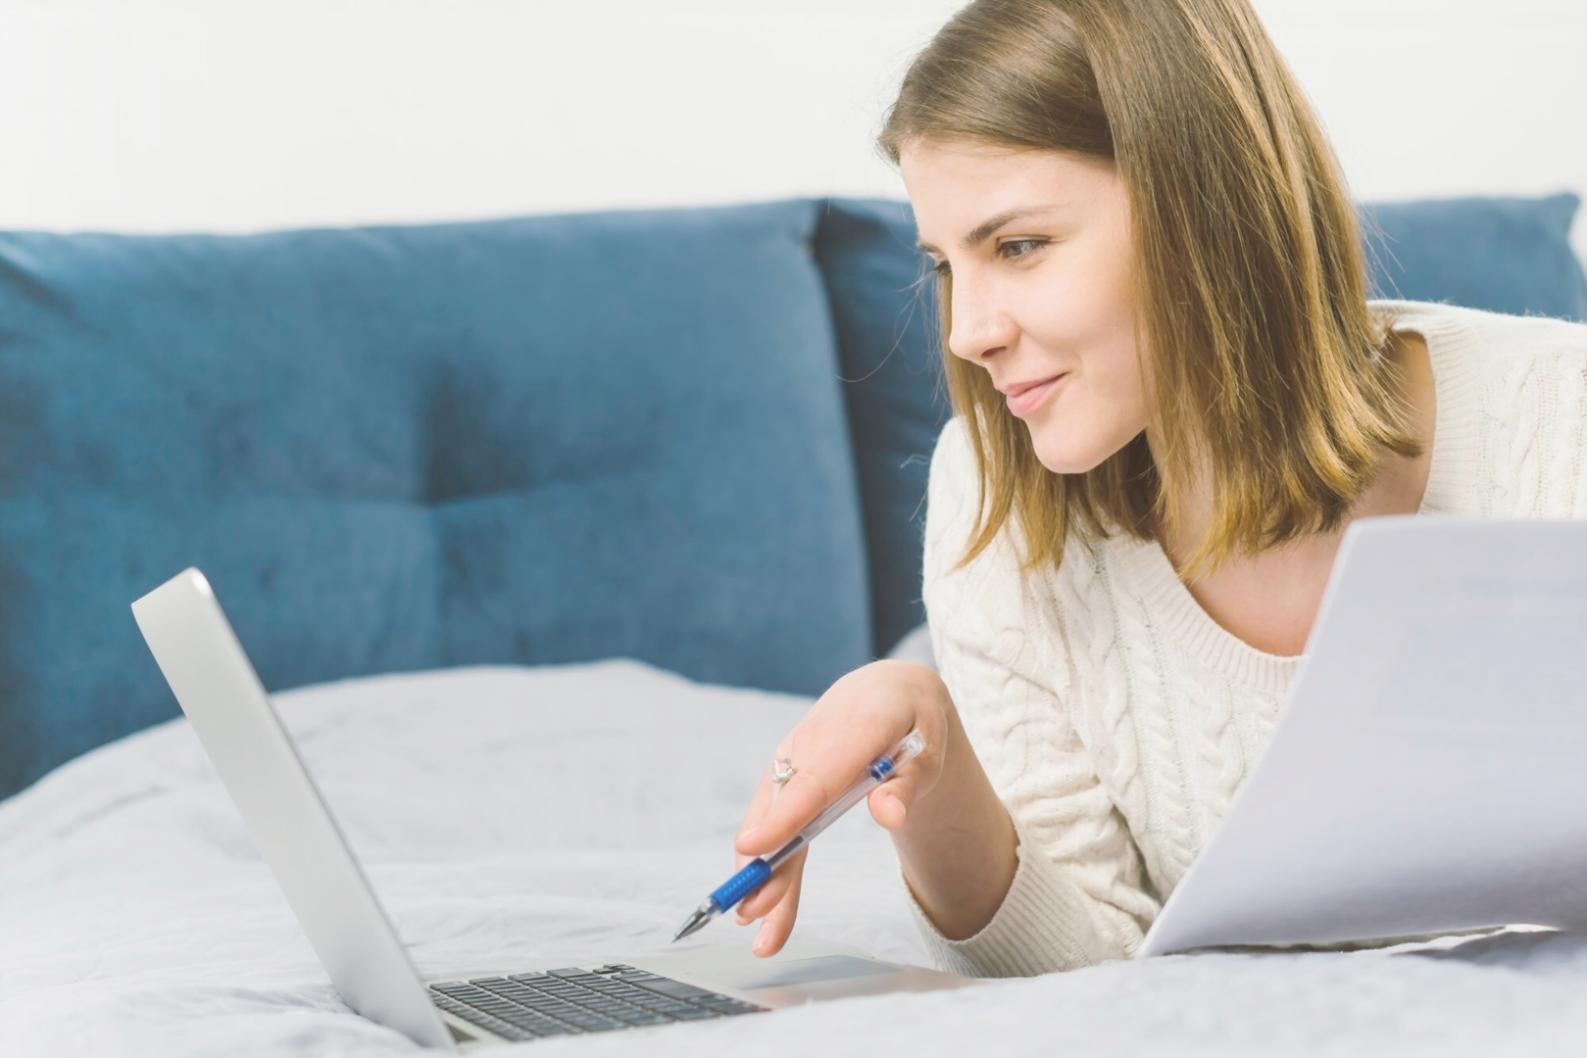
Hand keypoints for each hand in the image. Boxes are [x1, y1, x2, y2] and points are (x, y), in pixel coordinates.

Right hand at [729, 659, 952, 956]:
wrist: (885, 689)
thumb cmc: (912, 722)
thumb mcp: (928, 749)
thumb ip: (907, 784)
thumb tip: (887, 817)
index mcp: (850, 732)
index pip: (814, 781)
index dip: (784, 816)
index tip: (753, 848)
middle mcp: (810, 744)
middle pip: (784, 811)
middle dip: (765, 864)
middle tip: (750, 913)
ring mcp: (792, 759)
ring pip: (772, 820)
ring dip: (759, 873)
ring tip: (750, 924)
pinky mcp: (786, 776)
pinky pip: (774, 820)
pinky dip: (765, 860)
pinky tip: (758, 898)